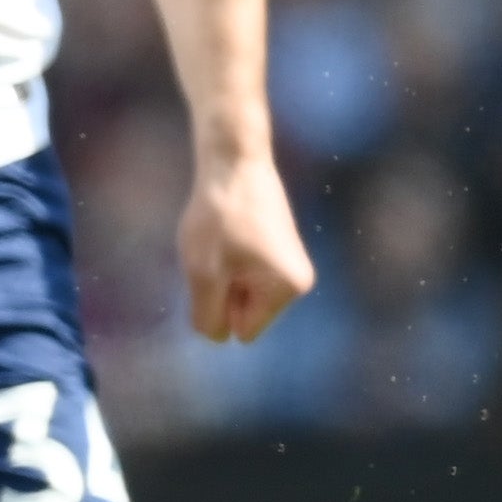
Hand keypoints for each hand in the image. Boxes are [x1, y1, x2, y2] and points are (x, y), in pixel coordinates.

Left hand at [178, 147, 313, 343]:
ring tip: (220, 244)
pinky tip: (225, 236)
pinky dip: (228, 261)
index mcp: (286, 290)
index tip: (215, 274)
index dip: (219, 309)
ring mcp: (291, 266)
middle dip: (222, 292)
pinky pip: (245, 274)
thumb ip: (208, 314)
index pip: (244, 330)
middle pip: (245, 312)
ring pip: (242, 292)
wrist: (234, 164)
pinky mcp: (280, 251)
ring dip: (223, 275)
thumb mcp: (203, 274)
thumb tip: (219, 337)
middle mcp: (298, 283)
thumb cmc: (218, 218)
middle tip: (215, 256)